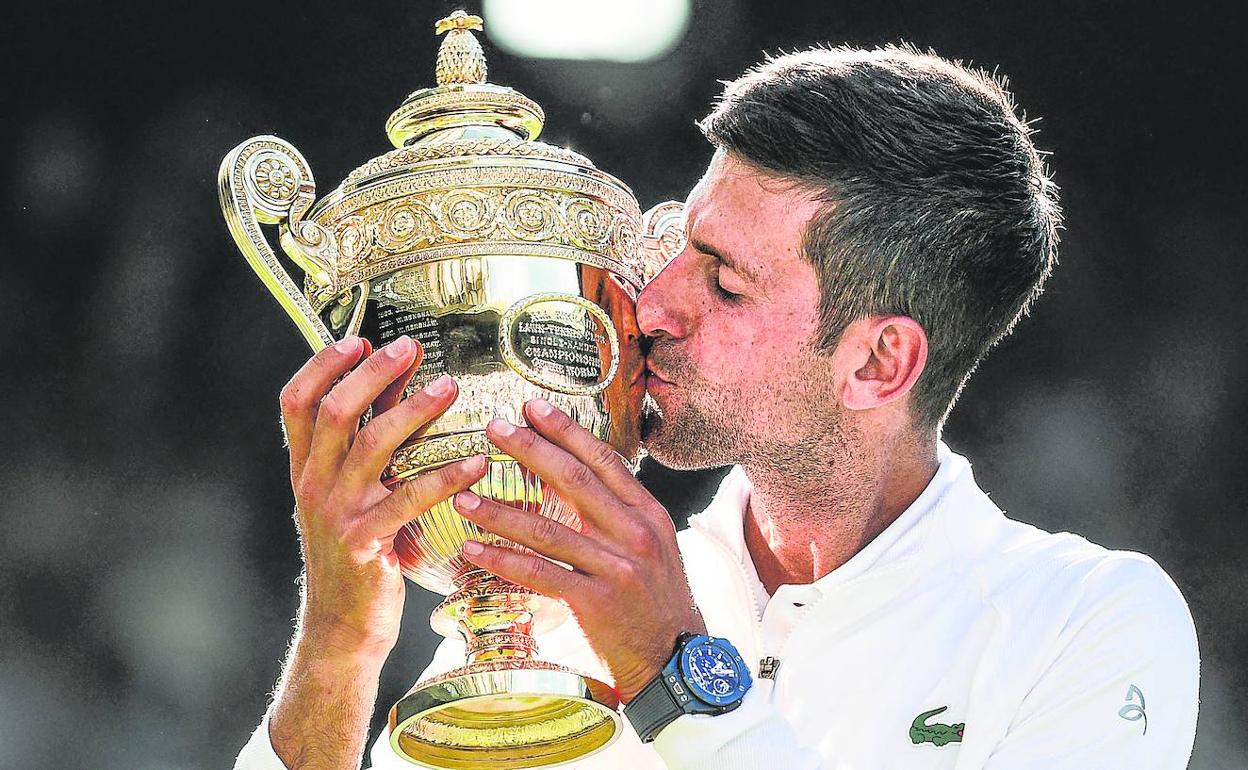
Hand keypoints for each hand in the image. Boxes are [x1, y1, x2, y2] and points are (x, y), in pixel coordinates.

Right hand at [279, 335, 487, 657]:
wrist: (343, 628)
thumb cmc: (359, 554)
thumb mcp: (352, 496)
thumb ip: (370, 445)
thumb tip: (400, 384)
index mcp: (306, 470)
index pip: (296, 404)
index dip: (322, 366)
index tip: (357, 337)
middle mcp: (314, 486)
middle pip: (334, 412)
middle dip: (372, 373)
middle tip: (410, 347)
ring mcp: (336, 514)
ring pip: (372, 447)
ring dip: (413, 411)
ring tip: (450, 387)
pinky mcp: (365, 543)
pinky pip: (408, 499)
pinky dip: (445, 476)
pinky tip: (476, 463)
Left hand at [452, 398, 704, 702]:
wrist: (675, 659)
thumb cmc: (655, 600)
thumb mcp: (651, 546)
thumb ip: (618, 513)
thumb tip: (577, 479)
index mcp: (648, 514)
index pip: (604, 460)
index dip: (567, 431)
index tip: (533, 407)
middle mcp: (635, 534)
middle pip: (576, 481)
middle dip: (531, 450)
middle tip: (494, 427)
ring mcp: (617, 568)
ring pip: (550, 529)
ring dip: (501, 511)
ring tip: (464, 496)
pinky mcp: (596, 603)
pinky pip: (541, 574)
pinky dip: (504, 559)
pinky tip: (474, 548)